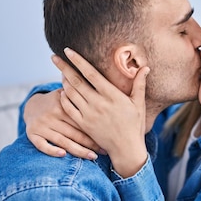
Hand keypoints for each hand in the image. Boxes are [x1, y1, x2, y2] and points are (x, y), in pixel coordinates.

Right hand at [24, 89, 100, 158]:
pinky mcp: (31, 134)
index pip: (81, 120)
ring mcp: (41, 125)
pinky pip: (42, 145)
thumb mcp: (66, 94)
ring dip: (78, 150)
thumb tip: (102, 93)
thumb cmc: (57, 102)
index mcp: (62, 106)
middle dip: (91, 143)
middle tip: (104, 151)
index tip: (107, 138)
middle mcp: (51, 115)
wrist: (31, 105)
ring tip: (92, 157)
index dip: (95, 130)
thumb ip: (79, 94)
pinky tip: (63, 155)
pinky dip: (51, 150)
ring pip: (62, 141)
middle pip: (74, 132)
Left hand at [53, 48, 148, 177]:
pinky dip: (64, 98)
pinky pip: (68, 108)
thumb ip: (139, 84)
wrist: (126, 148)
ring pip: (71, 93)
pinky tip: (62, 92)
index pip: (91, 73)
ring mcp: (89, 114)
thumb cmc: (134, 125)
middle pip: (76, 81)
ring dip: (64, 81)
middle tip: (54, 57)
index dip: (78, 61)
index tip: (68, 51)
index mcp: (112, 95)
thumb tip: (145, 67)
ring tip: (61, 73)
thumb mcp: (139, 104)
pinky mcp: (83, 124)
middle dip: (63, 67)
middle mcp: (98, 103)